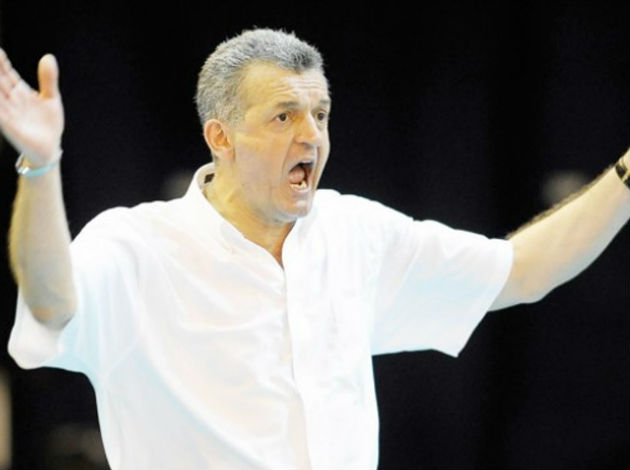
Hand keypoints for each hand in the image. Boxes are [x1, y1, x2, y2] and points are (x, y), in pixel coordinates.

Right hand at [0, 48, 63, 164]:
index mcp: (20, 92)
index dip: (2, 62)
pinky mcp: (7, 124)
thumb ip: (48, 79)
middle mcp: (10, 100)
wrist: (50, 148)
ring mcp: (7, 112)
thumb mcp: (51, 98)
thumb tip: (48, 56)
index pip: (7, 73)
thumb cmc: (48, 124)